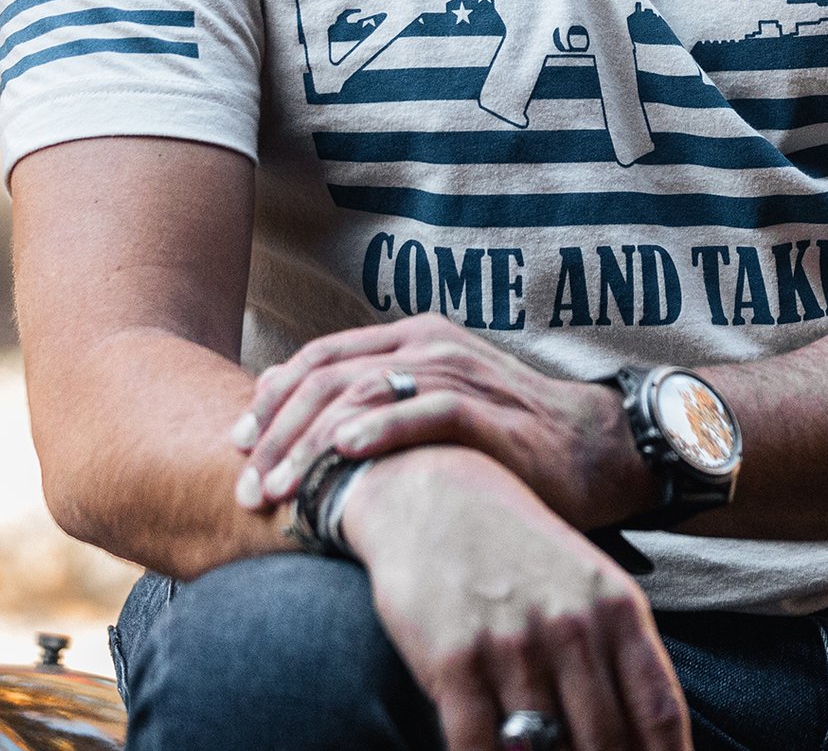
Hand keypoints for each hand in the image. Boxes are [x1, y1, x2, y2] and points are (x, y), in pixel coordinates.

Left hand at [231, 314, 650, 529]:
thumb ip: (378, 402)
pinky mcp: (491, 412)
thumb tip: (305, 424)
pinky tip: (346, 452)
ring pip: (366, 397)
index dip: (270, 399)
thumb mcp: (435, 405)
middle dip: (277, 435)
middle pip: (331, 379)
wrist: (591, 449)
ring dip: (312, 446)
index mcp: (415, 338)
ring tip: (280, 490)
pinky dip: (381, 428)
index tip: (237, 447)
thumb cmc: (505, 435)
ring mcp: (462, 376)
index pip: (321, 357)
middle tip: (247, 487)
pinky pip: (427, 412)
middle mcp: (432, 348)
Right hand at [344, 445, 688, 750]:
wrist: (437, 494)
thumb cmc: (522, 553)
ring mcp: (512, 645)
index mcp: (619, 608)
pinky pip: (476, 746)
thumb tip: (649, 734)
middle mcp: (572, 627)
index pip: (658, 710)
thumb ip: (620, 656)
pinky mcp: (453, 661)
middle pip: (606, 740)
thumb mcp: (589, 587)